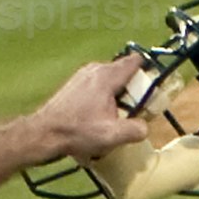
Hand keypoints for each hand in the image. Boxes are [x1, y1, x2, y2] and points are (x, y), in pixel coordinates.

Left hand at [30, 49, 150, 161]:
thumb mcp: (112, 136)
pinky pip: (98, 83)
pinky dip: (106, 93)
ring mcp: (83, 74)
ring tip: (120, 113)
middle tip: (138, 106)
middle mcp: (95, 69)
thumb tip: (145, 127)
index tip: (153, 86)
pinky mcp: (75, 83)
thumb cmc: (78, 131)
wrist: (46, 132)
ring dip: (119, 91)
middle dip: (134, 86)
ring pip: (110, 77)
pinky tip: (102, 113)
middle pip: (123, 70)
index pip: (134, 62)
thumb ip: (135, 130)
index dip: (147, 70)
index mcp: (107, 76)